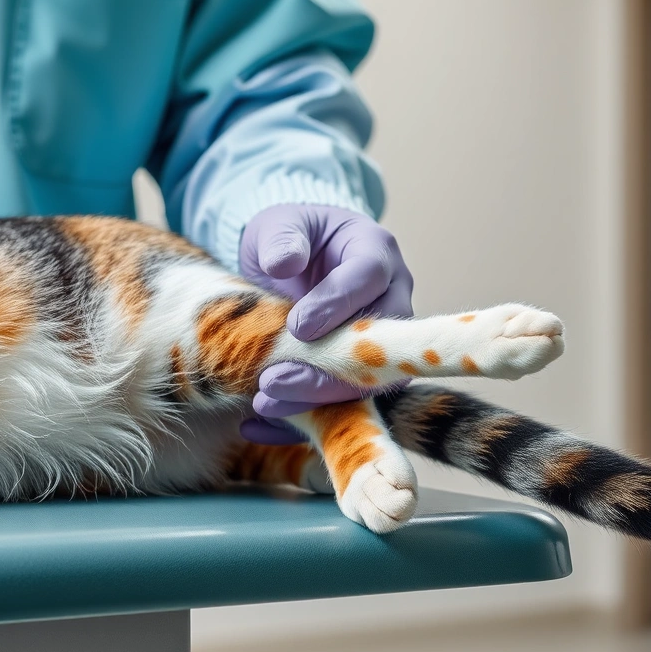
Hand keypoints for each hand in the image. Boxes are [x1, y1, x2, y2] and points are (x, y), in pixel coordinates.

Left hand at [236, 204, 412, 444]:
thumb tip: (285, 263)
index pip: (369, 279)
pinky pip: (341, 405)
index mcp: (375, 253)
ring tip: (264, 405)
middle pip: (377, 344)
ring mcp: (380, 342)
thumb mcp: (278, 224)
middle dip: (326, 370)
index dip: (337, 305)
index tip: (297, 327)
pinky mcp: (358, 373)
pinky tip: (260, 427)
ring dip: (316, 401)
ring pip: (365, 382)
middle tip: (273, 381)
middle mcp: (390, 299)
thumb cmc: (288, 238)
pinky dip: (302, 421)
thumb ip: (282, 237)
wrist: (287, 264)